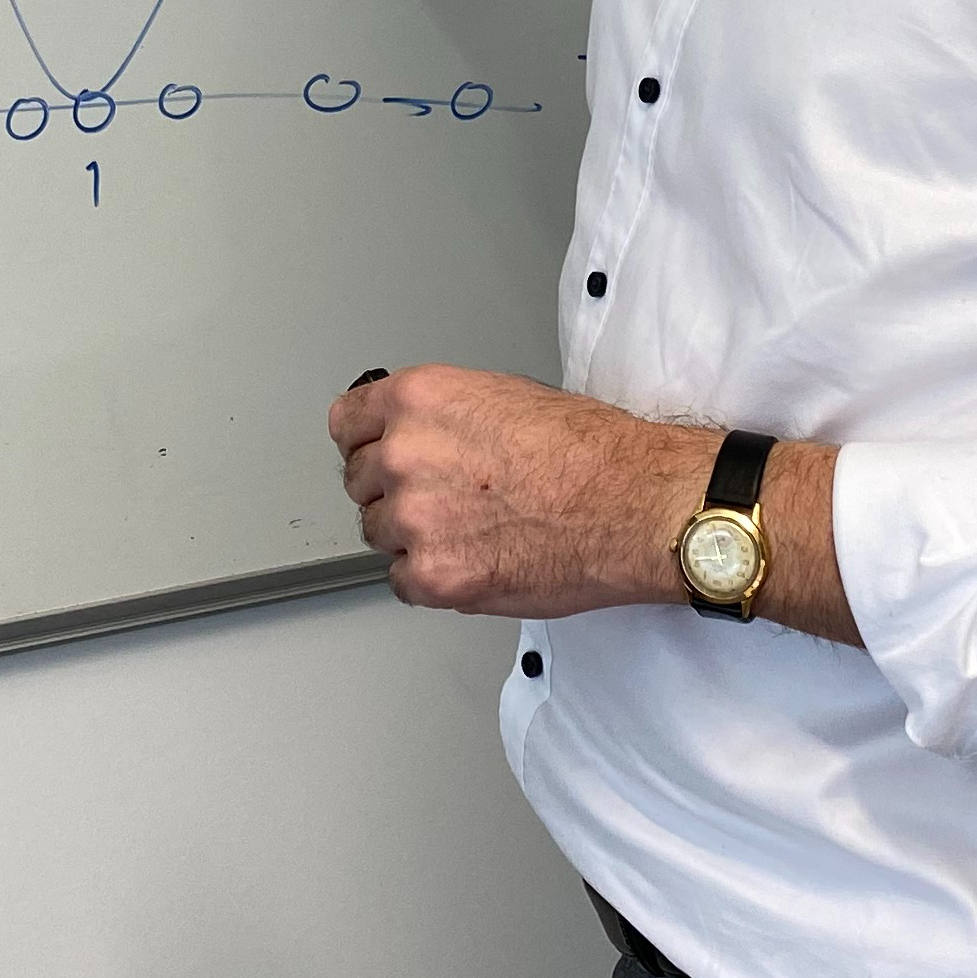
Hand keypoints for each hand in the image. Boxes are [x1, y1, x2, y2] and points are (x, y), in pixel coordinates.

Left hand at [328, 365, 703, 617]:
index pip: (345, 422)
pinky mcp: (432, 576)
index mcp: (417, 400)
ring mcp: (413, 519)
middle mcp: (404, 455)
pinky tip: (473, 560)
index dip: (367, 440)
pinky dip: (431, 579)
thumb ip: (443, 416)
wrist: (630, 504)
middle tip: (445, 498)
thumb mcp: (503, 395)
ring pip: (378, 534)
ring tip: (470, 530)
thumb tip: (422, 436)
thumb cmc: (589, 450)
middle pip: (359, 482)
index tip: (375, 452)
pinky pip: (402, 582)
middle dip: (394, 490)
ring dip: (412, 537)